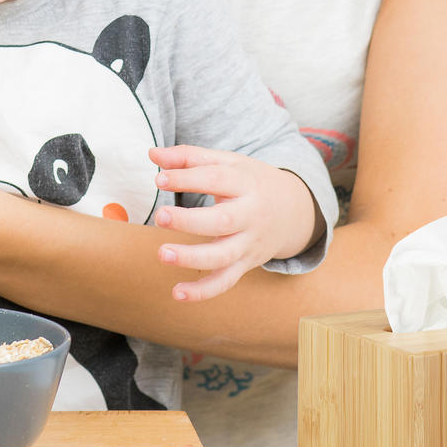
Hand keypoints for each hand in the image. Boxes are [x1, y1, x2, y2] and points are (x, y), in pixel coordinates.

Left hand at [149, 144, 315, 303]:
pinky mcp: (245, 264)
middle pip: (222, 221)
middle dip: (189, 221)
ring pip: (223, 256)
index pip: (215, 179)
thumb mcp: (227, 162)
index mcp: (246, 183)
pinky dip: (203, 291)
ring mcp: (249, 243)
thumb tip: (152, 154)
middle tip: (159, 216)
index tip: (159, 179)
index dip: (186, 179)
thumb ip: (189, 157)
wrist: (294, 210)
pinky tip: (177, 292)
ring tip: (162, 253)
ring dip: (192, 258)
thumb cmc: (250, 181)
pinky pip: (225, 281)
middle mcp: (251, 215)